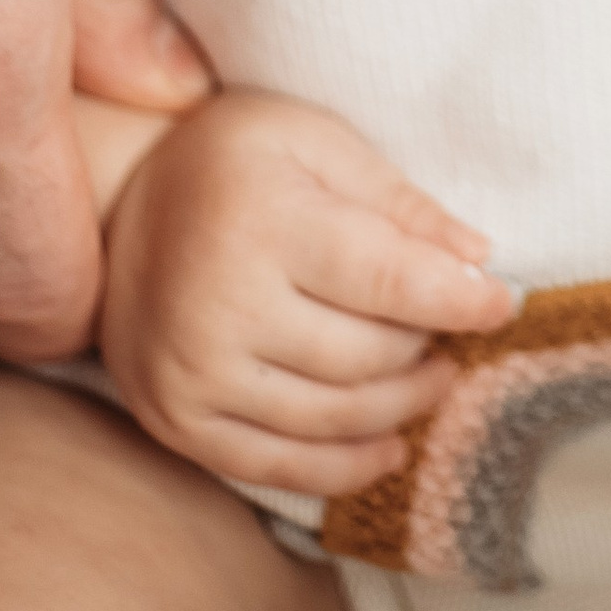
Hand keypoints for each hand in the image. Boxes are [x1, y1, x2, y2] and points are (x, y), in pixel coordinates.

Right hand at [100, 89, 516, 492]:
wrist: (107, 204)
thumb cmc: (231, 160)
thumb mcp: (314, 141)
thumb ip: (397, 199)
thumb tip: (477, 257)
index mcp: (263, 223)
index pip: (389, 281)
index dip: (461, 299)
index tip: (504, 303)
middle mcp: (220, 305)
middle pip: (367, 357)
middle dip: (430, 349)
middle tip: (456, 334)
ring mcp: (192, 373)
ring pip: (333, 418)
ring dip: (401, 408)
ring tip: (434, 379)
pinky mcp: (175, 420)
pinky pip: (277, 467)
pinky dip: (345, 468)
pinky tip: (388, 446)